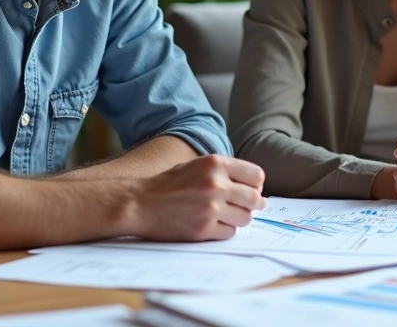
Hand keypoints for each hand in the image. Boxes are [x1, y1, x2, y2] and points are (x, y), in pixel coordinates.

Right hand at [127, 155, 265, 240]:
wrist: (139, 204)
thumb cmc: (168, 185)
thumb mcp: (197, 166)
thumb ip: (224, 172)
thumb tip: (255, 187)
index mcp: (215, 164)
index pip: (256, 176)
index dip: (255, 185)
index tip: (250, 190)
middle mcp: (216, 184)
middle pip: (255, 199)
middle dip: (252, 205)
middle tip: (243, 207)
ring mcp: (210, 208)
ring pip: (245, 218)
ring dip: (237, 219)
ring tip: (222, 215)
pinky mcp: (203, 229)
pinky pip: (229, 233)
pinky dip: (223, 230)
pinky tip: (210, 224)